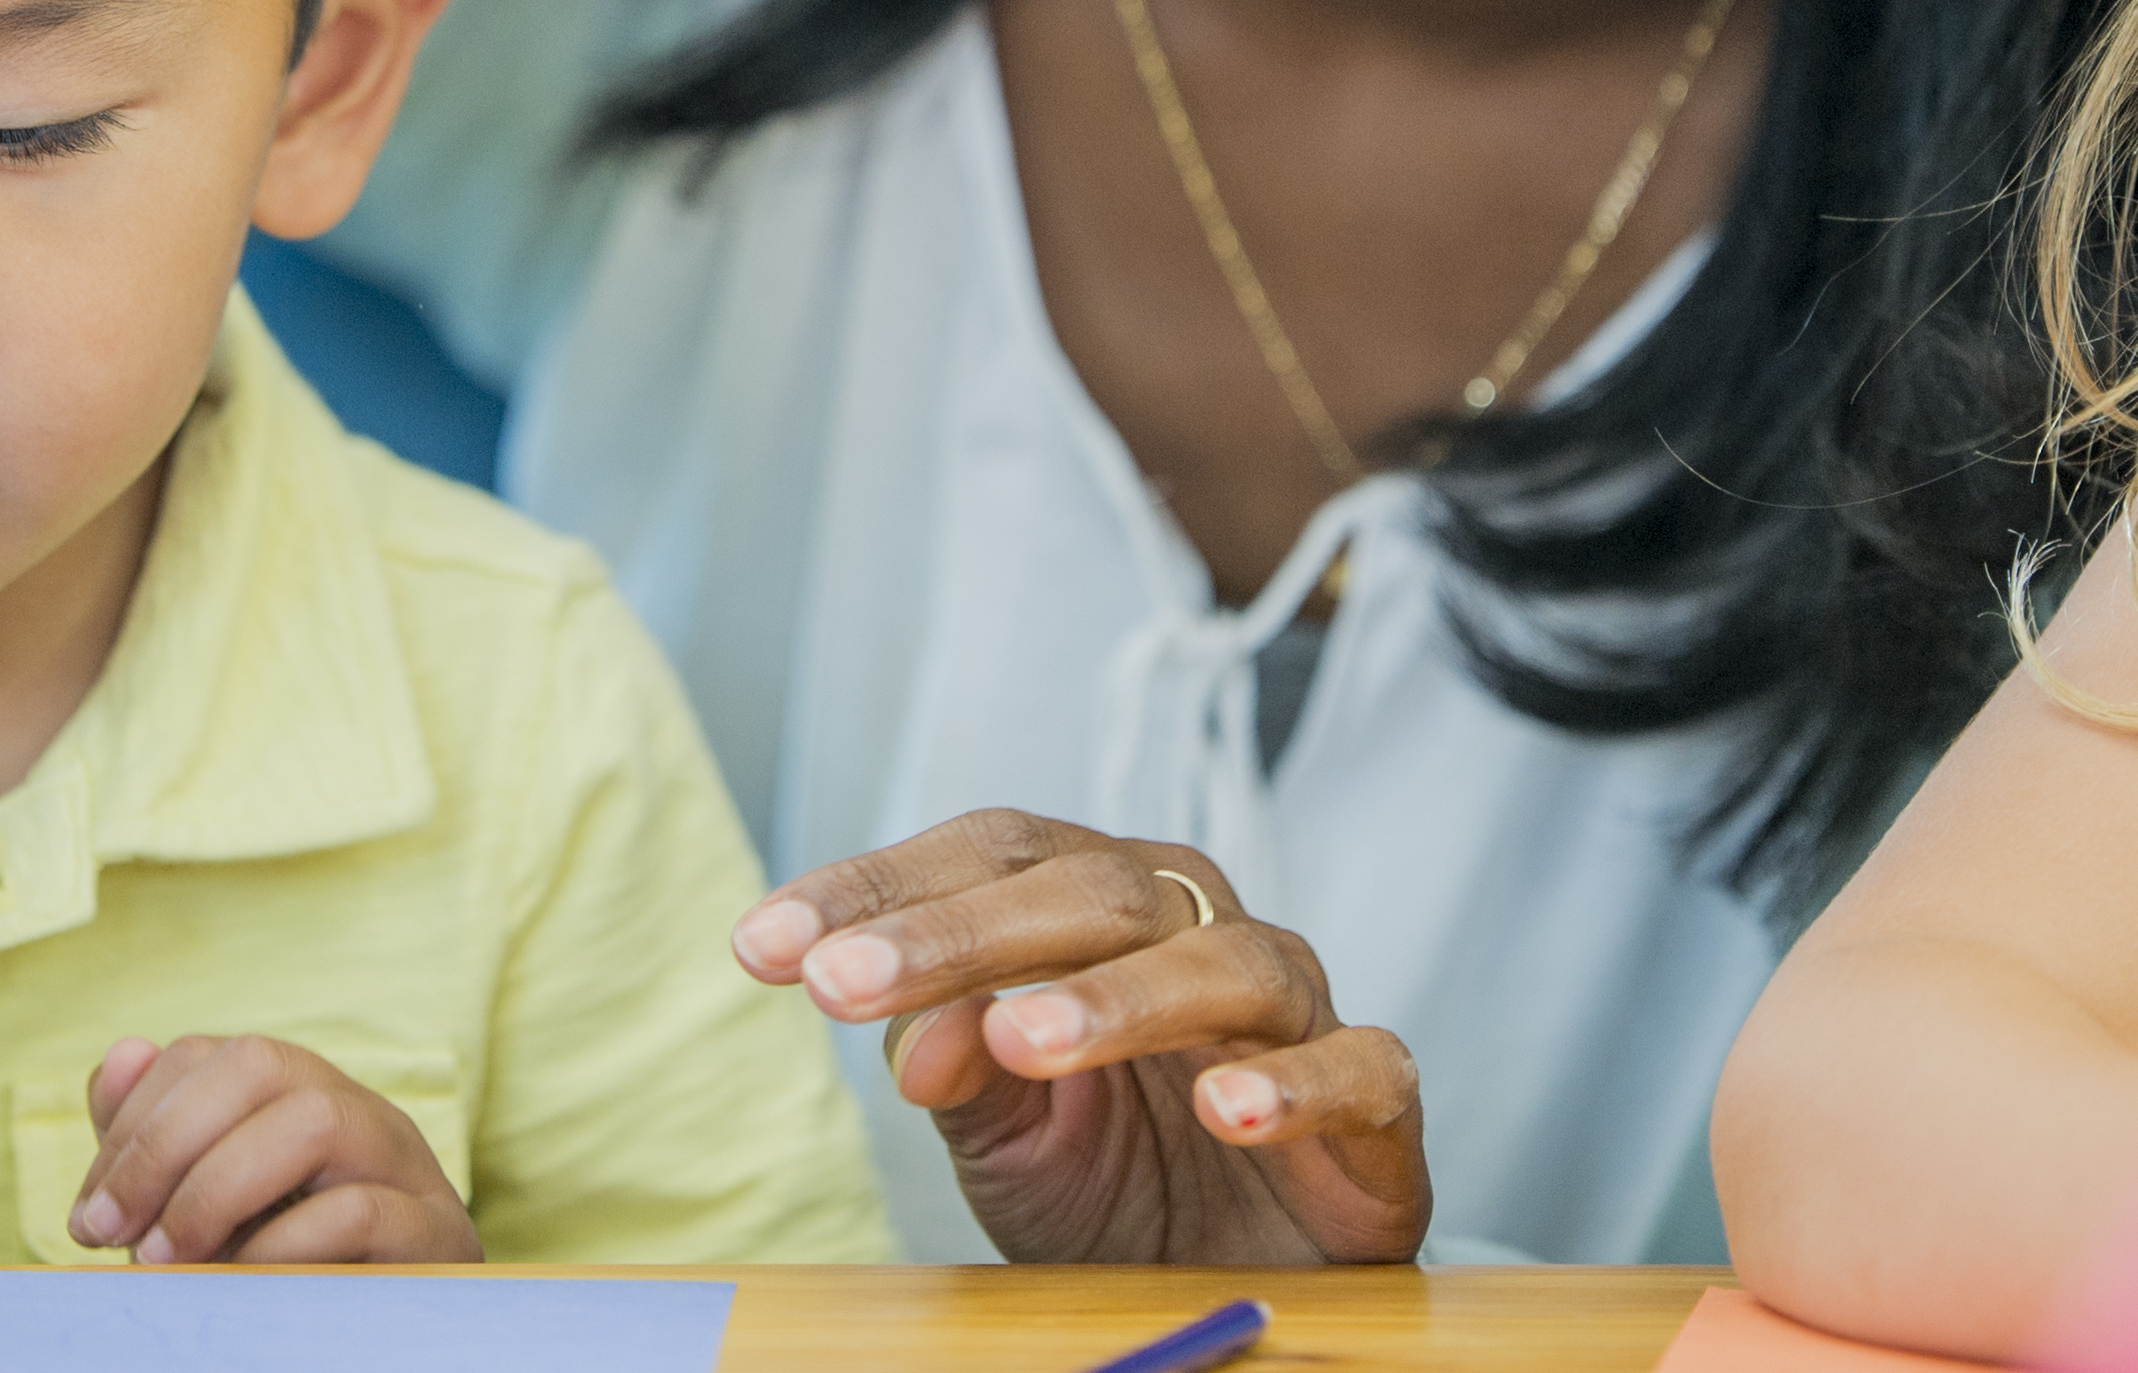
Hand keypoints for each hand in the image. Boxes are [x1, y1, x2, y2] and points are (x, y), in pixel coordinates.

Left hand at [66, 1034, 480, 1263]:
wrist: (379, 1346)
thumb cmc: (288, 1279)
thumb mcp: (207, 1211)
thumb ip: (157, 1142)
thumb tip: (120, 1055)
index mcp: (303, 1098)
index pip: (212, 1056)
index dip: (134, 1123)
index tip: (89, 1215)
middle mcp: (359, 1112)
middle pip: (261, 1062)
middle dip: (166, 1143)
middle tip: (112, 1232)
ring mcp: (405, 1166)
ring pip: (315, 1119)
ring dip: (216, 1189)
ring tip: (164, 1260)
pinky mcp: (437, 1234)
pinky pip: (361, 1211)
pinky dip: (281, 1248)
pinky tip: (238, 1286)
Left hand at [732, 810, 1426, 1264]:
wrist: (1250, 1281)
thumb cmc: (1120, 1179)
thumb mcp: (1005, 1130)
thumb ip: (954, 1064)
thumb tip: (900, 1030)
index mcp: (1094, 906)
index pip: (981, 856)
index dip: (869, 890)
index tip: (759, 945)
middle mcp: (1191, 924)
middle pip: (1081, 891)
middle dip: (951, 935)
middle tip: (842, 986)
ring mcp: (1291, 1007)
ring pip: (1217, 961)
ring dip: (1113, 998)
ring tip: (1021, 1038)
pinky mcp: (1378, 1101)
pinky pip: (1356, 1067)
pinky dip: (1295, 1083)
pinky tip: (1226, 1108)